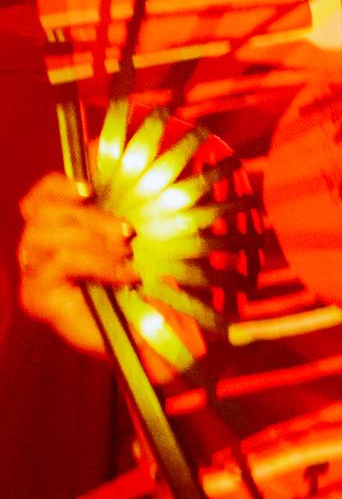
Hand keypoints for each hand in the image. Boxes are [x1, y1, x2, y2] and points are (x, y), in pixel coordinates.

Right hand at [17, 173, 136, 354]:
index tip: (90, 188)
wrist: (152, 334)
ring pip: (44, 235)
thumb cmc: (144, 287)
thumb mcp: (135, 244)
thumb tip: (109, 164)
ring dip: (91, 238)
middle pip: (41, 214)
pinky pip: (61, 262)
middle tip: (128, 232)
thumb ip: (116, 210)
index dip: (58, 186)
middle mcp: (36, 253)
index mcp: (55, 233)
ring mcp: (32, 276)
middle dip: (89, 217)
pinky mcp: (36, 298)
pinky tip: (123, 275)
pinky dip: (96, 262)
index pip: (38, 199)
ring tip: (125, 254)